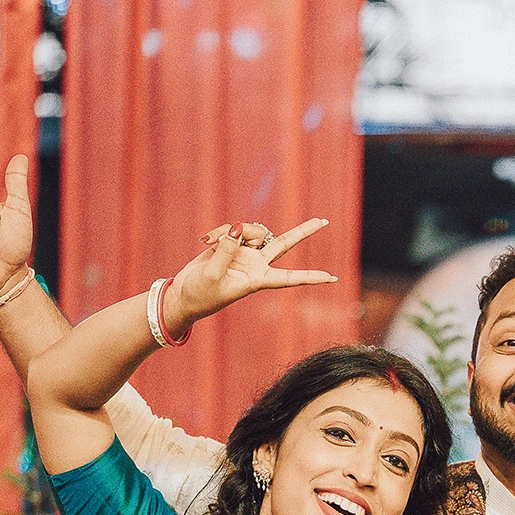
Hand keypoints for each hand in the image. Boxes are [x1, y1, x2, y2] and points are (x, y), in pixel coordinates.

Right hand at [158, 218, 336, 338]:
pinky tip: (206, 242)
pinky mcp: (230, 244)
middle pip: (284, 244)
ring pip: (251, 229)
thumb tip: (238, 229)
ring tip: (212, 243)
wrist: (183, 294)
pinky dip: (220, 232)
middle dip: (303, 231)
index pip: (289, 278)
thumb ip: (226, 251)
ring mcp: (244, 253)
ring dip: (234, 229)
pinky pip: (231, 229)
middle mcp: (256, 265)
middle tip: (325, 220)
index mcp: (257, 280)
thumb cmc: (200, 295)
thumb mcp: (212, 276)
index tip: (332, 278)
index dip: (310, 277)